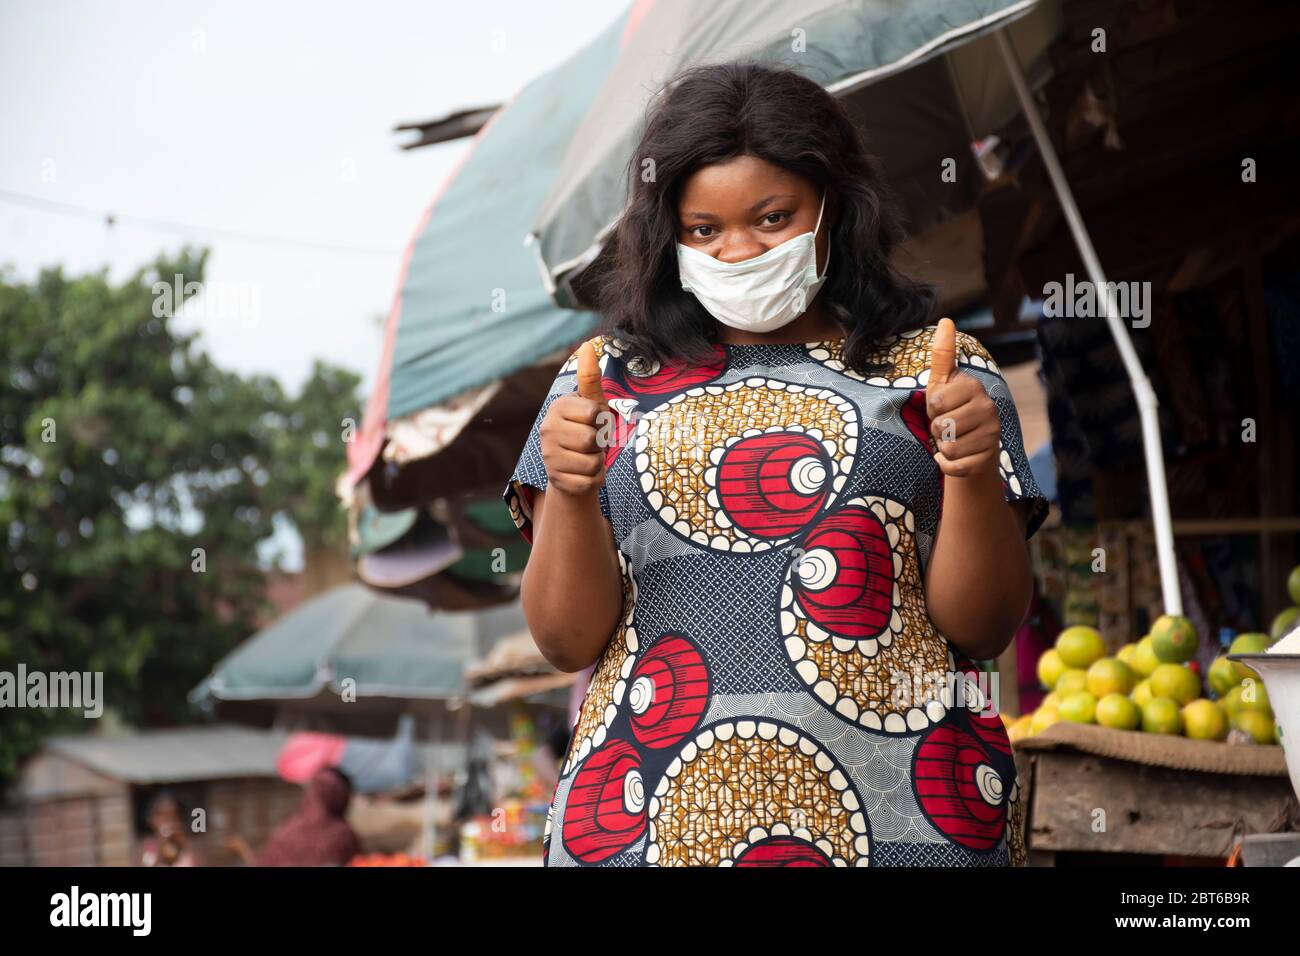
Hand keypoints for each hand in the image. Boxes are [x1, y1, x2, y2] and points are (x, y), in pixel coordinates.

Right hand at [539, 341, 610, 497]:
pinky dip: (594, 480)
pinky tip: (584, 474)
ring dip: (599, 463)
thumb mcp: (593, 404)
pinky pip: (589, 481)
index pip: (594, 413)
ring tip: (588, 458)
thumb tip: (586, 345)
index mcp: (558, 407)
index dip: (602, 420)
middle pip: (592, 439)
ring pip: (592, 462)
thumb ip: (590, 378)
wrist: (576, 470)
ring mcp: (549, 456)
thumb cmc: (588, 431)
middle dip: (600, 444)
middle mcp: (548, 429)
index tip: (594, 423)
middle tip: (592, 443)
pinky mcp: (556, 479)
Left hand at [926, 318, 999, 479]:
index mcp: (974, 387)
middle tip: (948, 426)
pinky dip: (947, 465)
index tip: (941, 408)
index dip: (931, 410)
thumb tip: (946, 320)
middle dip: (936, 430)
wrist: (972, 447)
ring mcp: (991, 434)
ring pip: (947, 447)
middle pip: (941, 426)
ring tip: (953, 439)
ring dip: (942, 448)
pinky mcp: (988, 458)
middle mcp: (988, 408)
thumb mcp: (942, 382)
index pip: (935, 403)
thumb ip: (943, 354)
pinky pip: (954, 466)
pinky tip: (955, 457)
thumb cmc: (951, 410)